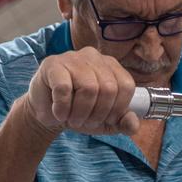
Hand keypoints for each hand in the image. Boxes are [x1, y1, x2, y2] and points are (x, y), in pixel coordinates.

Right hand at [25, 47, 139, 136]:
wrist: (49, 115)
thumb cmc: (79, 113)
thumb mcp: (105, 122)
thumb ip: (123, 123)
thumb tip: (133, 123)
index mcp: (111, 67)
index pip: (126, 85)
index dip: (117, 108)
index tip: (105, 119)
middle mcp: (94, 57)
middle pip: (109, 88)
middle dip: (98, 113)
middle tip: (85, 121)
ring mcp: (73, 57)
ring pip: (88, 88)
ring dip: (80, 113)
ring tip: (72, 119)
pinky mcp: (53, 64)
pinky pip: (64, 88)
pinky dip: (63, 108)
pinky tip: (59, 113)